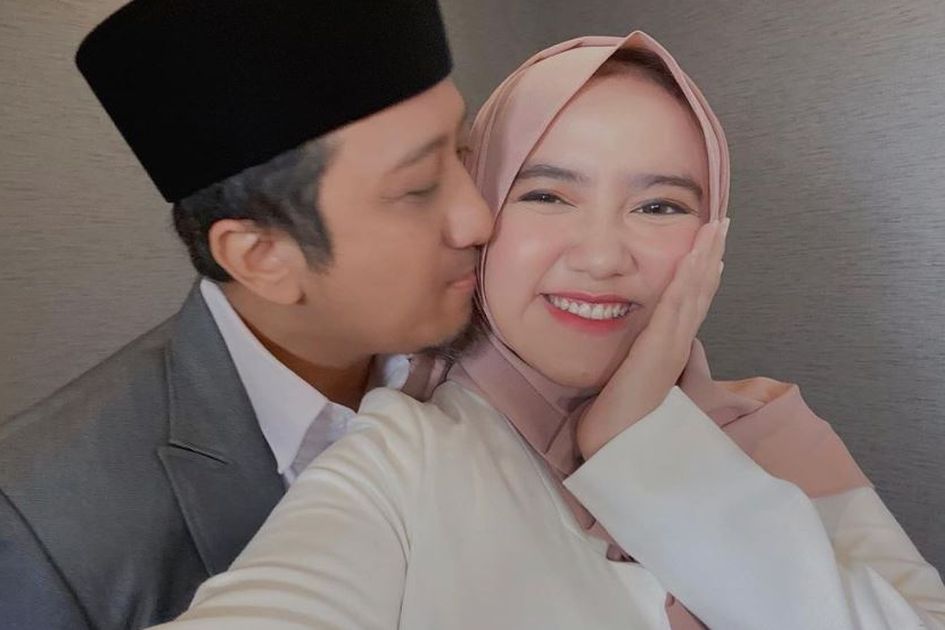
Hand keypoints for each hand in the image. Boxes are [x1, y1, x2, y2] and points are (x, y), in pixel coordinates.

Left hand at [576, 217, 728, 458]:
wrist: (618, 443)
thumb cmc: (618, 415)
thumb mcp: (630, 375)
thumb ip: (637, 356)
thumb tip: (637, 344)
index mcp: (669, 348)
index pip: (691, 303)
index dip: (703, 274)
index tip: (712, 248)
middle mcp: (677, 343)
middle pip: (701, 291)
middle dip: (712, 255)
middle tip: (723, 224)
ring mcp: (672, 345)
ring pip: (695, 293)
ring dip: (706, 257)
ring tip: (716, 228)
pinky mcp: (660, 348)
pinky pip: (677, 306)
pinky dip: (689, 280)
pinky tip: (696, 257)